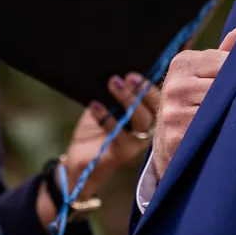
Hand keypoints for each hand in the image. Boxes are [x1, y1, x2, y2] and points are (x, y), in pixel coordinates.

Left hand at [61, 74, 161, 197]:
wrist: (78, 159)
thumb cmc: (94, 131)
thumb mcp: (105, 108)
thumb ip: (116, 95)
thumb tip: (125, 77)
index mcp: (144, 120)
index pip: (156, 103)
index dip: (149, 88)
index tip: (134, 75)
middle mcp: (145, 133)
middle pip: (153, 111)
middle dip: (142, 91)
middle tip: (128, 77)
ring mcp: (135, 145)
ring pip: (142, 121)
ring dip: (128, 100)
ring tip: (113, 84)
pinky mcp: (122, 154)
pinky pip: (120, 135)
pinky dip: (107, 118)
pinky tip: (95, 105)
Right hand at [151, 27, 235, 176]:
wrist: (170, 143)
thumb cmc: (197, 101)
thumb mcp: (206, 74)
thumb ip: (225, 54)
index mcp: (182, 62)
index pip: (226, 61)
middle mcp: (174, 85)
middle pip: (225, 86)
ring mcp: (174, 111)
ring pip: (221, 109)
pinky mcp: (177, 136)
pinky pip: (213, 131)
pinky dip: (225, 133)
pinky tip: (229, 134)